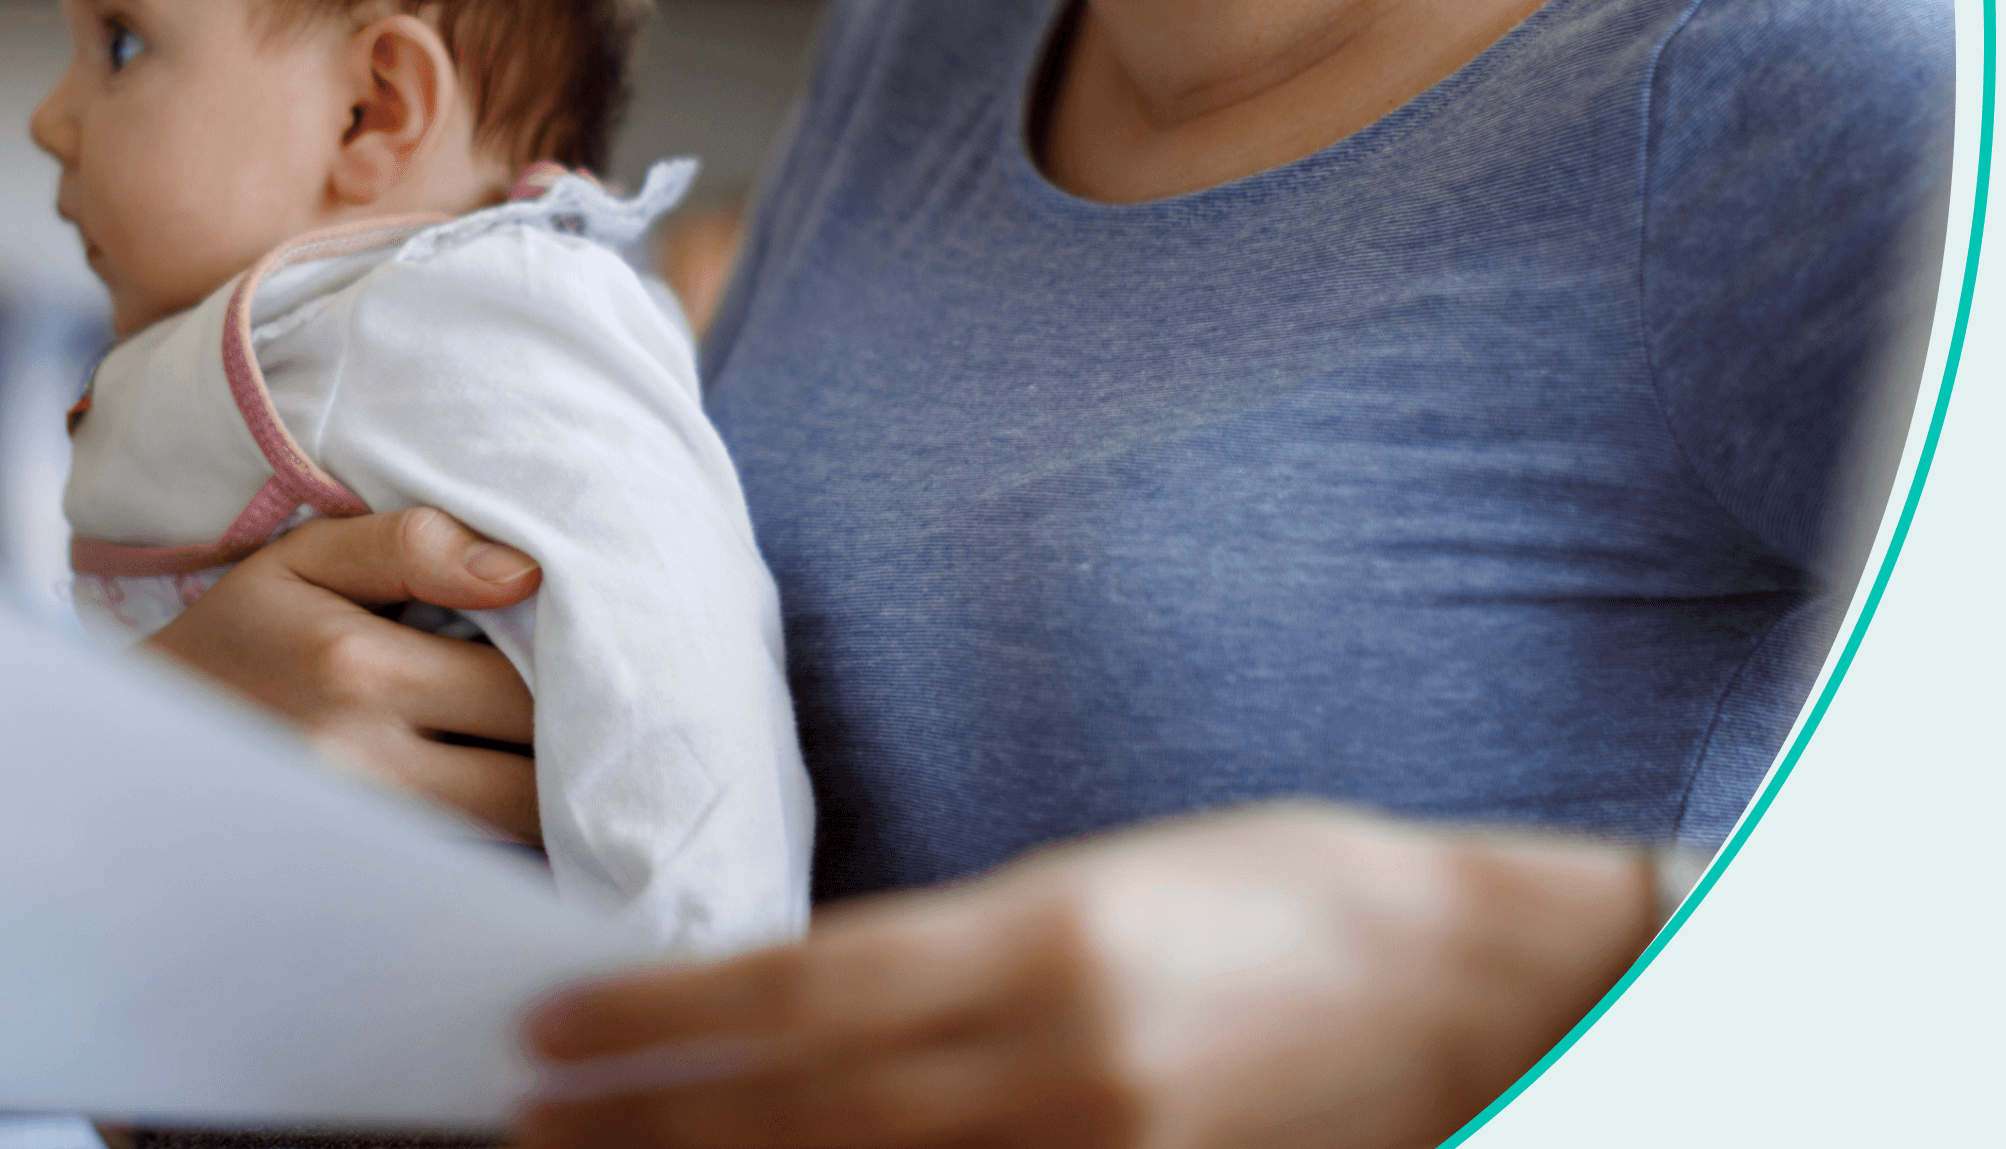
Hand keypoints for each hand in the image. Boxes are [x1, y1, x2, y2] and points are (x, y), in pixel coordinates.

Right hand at [140, 505, 548, 842]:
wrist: (139, 752)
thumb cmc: (238, 637)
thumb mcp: (304, 560)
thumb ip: (413, 545)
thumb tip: (526, 571)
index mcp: (356, 670)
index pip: (523, 687)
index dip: (571, 673)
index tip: (579, 653)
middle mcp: (360, 764)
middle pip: (531, 780)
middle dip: (571, 749)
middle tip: (581, 712)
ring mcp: (358, 836)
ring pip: (508, 836)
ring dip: (542, 801)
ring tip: (547, 753)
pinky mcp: (356, 880)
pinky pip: (467, 869)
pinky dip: (496, 841)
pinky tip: (494, 800)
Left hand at [516, 802, 1655, 1148]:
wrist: (1481, 989)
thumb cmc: (1289, 902)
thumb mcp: (1100, 883)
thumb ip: (953, 948)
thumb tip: (791, 1001)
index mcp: (1044, 937)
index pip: (795, 991)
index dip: (655, 1016)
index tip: (550, 1025)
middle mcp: (1058, 1060)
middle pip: (798, 1110)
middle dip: (644, 1121)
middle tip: (524, 1122)